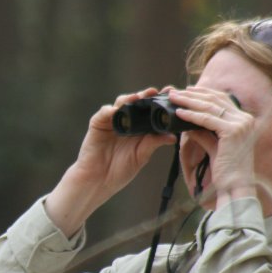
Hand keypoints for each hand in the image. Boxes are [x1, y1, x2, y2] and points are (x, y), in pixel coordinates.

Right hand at [44, 87, 174, 235]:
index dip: (160, 101)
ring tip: (138, 98)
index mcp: (140, 128)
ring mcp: (112, 121)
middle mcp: (127, 121)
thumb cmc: (119, 171)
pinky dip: (110, 110)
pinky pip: (104, 112)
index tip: (172, 94)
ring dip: (130, 99)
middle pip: (137, 103)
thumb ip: (153, 143)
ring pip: (121, 103)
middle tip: (156, 92)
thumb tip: (173, 136)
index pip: (151, 110)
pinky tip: (116, 110)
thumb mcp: (141, 156)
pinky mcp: (98, 123)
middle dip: (146, 96)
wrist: (98, 181)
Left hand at [169, 87, 255, 202]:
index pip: (222, 99)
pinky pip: (206, 119)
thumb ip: (205, 134)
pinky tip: (178, 113)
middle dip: (193, 94)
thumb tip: (189, 125)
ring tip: (173, 98)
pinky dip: (191, 115)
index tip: (187, 90)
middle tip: (175, 92)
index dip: (203, 93)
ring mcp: (241, 124)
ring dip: (189, 101)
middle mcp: (245, 119)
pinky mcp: (233, 132)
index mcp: (245, 120)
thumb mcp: (215, 147)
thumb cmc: (226, 171)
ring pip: (209, 106)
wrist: (236, 187)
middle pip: (215, 99)